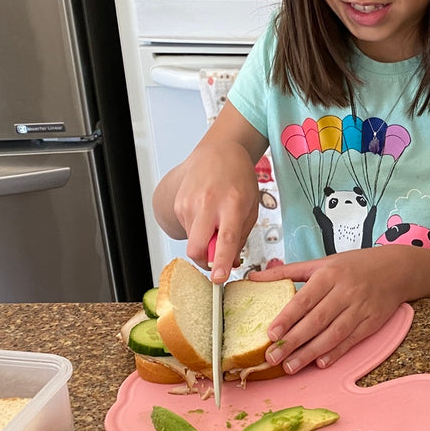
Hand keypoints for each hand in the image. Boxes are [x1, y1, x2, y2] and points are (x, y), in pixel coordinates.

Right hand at [168, 140, 259, 282]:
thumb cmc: (238, 179)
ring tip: (215, 222)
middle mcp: (207, 204)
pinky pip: (187, 230)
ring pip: (192, 241)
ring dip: (204, 242)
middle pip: (197, 247)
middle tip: (216, 261)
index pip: (225, 239)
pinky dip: (198, 230)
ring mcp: (189, 204)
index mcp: (231, 204)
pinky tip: (206, 214)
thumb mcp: (251, 207)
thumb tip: (228, 263)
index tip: (218, 278)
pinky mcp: (178, 205)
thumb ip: (240, 237)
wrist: (218, 152)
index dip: (220, 261)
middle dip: (205, 262)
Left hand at [249, 248, 410, 372]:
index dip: (287, 317)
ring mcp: (360, 308)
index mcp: (329, 274)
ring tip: (290, 366)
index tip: (271, 333)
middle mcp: (345, 292)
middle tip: (272, 357)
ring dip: (310, 352)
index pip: (305, 299)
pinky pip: (351, 340)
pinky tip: (320, 363)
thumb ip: (287, 271)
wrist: (397, 269)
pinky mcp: (372, 322)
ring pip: (332, 334)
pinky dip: (336, 352)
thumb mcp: (322, 262)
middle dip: (293, 341)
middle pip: (316, 320)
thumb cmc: (354, 266)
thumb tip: (253, 276)